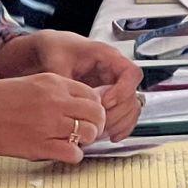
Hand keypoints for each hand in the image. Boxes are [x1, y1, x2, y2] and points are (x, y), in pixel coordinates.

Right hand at [0, 73, 107, 162]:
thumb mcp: (31, 82)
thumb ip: (56, 89)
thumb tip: (78, 101)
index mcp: (54, 82)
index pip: (92, 94)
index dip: (94, 107)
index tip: (89, 115)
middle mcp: (56, 101)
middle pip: (96, 113)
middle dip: (97, 123)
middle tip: (88, 130)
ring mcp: (49, 124)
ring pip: (89, 133)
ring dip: (86, 140)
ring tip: (75, 142)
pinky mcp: (40, 146)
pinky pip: (73, 153)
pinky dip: (74, 155)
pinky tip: (65, 153)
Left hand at [29, 31, 145, 141]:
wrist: (54, 50)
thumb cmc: (58, 50)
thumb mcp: (57, 62)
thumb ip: (63, 81)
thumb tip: (66, 101)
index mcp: (108, 57)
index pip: (131, 73)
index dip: (123, 90)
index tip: (106, 103)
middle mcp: (116, 72)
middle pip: (133, 95)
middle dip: (117, 113)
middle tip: (98, 125)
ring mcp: (115, 86)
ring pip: (131, 107)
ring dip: (120, 123)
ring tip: (100, 133)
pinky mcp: (111, 98)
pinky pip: (125, 114)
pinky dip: (121, 126)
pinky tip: (111, 138)